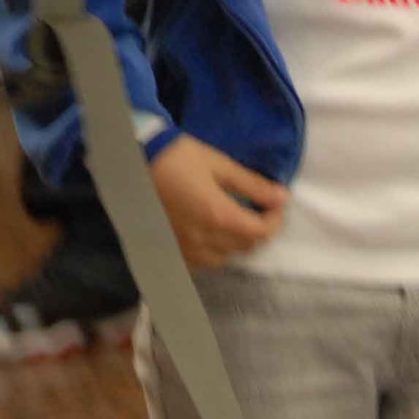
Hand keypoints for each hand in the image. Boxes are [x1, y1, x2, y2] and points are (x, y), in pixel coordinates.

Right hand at [150, 134, 287, 269]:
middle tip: (258, 209)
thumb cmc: (179, 156)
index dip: (275, 219)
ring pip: (226, 258)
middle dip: (258, 229)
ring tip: (235, 221)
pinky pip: (203, 262)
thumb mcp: (219, 164)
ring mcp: (187, 248)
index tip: (275, 203)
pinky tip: (211, 234)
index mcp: (219, 216)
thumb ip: (252, 184)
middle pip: (246, 246)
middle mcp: (205, 239)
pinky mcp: (173, 249)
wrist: (136, 161)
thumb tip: (282, 197)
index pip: (261, 232)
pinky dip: (214, 251)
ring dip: (237, 242)